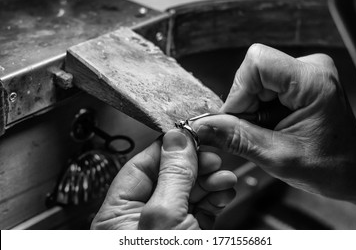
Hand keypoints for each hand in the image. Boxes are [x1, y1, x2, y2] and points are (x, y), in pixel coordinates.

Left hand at [91, 129, 236, 228]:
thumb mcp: (165, 216)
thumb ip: (172, 175)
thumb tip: (177, 138)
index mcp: (117, 215)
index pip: (140, 167)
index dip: (167, 148)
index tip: (189, 134)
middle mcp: (140, 220)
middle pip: (169, 177)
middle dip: (195, 165)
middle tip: (212, 156)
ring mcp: (167, 228)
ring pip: (188, 192)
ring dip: (210, 181)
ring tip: (223, 176)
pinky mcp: (188, 234)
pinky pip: (201, 208)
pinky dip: (216, 198)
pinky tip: (224, 191)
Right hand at [191, 44, 355, 211]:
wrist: (354, 170)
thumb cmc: (330, 166)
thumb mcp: (277, 157)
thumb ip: (236, 138)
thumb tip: (201, 127)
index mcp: (313, 81)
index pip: (257, 63)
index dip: (238, 93)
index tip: (236, 122)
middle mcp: (310, 68)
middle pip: (253, 71)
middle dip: (244, 105)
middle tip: (255, 133)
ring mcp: (305, 72)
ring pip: (254, 79)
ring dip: (250, 109)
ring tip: (268, 132)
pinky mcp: (298, 80)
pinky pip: (262, 85)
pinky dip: (258, 109)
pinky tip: (272, 126)